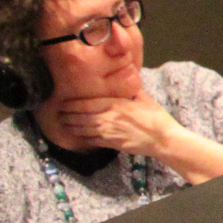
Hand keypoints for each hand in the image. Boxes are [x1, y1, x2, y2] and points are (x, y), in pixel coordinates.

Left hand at [52, 93, 182, 157]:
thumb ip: (133, 90)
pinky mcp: (112, 143)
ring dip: (72, 127)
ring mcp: (109, 132)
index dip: (72, 104)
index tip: (63, 103)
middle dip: (68, 116)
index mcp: (116, 104)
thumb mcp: (146, 99)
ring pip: (83, 129)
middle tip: (59, 115)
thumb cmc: (156, 118)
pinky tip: (78, 137)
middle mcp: (109, 117)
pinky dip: (83, 139)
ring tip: (65, 125)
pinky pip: (92, 141)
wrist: (163, 139)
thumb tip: (127, 78)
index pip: (86, 104)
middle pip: (81, 117)